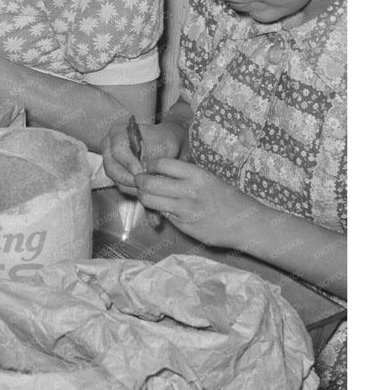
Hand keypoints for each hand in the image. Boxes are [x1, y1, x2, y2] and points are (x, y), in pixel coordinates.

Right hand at [102, 117, 183, 192]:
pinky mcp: (114, 173)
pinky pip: (119, 184)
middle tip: (144, 183)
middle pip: (111, 167)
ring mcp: (109, 160)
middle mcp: (108, 146)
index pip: (118, 149)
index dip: (129, 162)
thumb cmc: (163, 141)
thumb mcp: (164, 143)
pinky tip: (144, 187)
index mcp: (118, 132)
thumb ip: (154, 154)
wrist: (163, 145)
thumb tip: (145, 169)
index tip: (142, 171)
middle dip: (128, 178)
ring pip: (114, 178)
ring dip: (131, 185)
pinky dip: (132, 188)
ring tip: (147, 186)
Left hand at [135, 157, 265, 248]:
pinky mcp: (183, 226)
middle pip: (148, 183)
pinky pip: (161, 214)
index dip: (150, 165)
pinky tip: (165, 208)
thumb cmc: (231, 199)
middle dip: (139, 181)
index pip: (160, 163)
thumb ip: (186, 175)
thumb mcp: (210, 179)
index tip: (150, 168)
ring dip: (143, 196)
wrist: (249, 225)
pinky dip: (158, 210)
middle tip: (141, 181)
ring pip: (148, 200)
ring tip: (148, 195)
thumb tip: (160, 171)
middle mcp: (188, 191)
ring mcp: (184, 210)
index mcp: (197, 174)